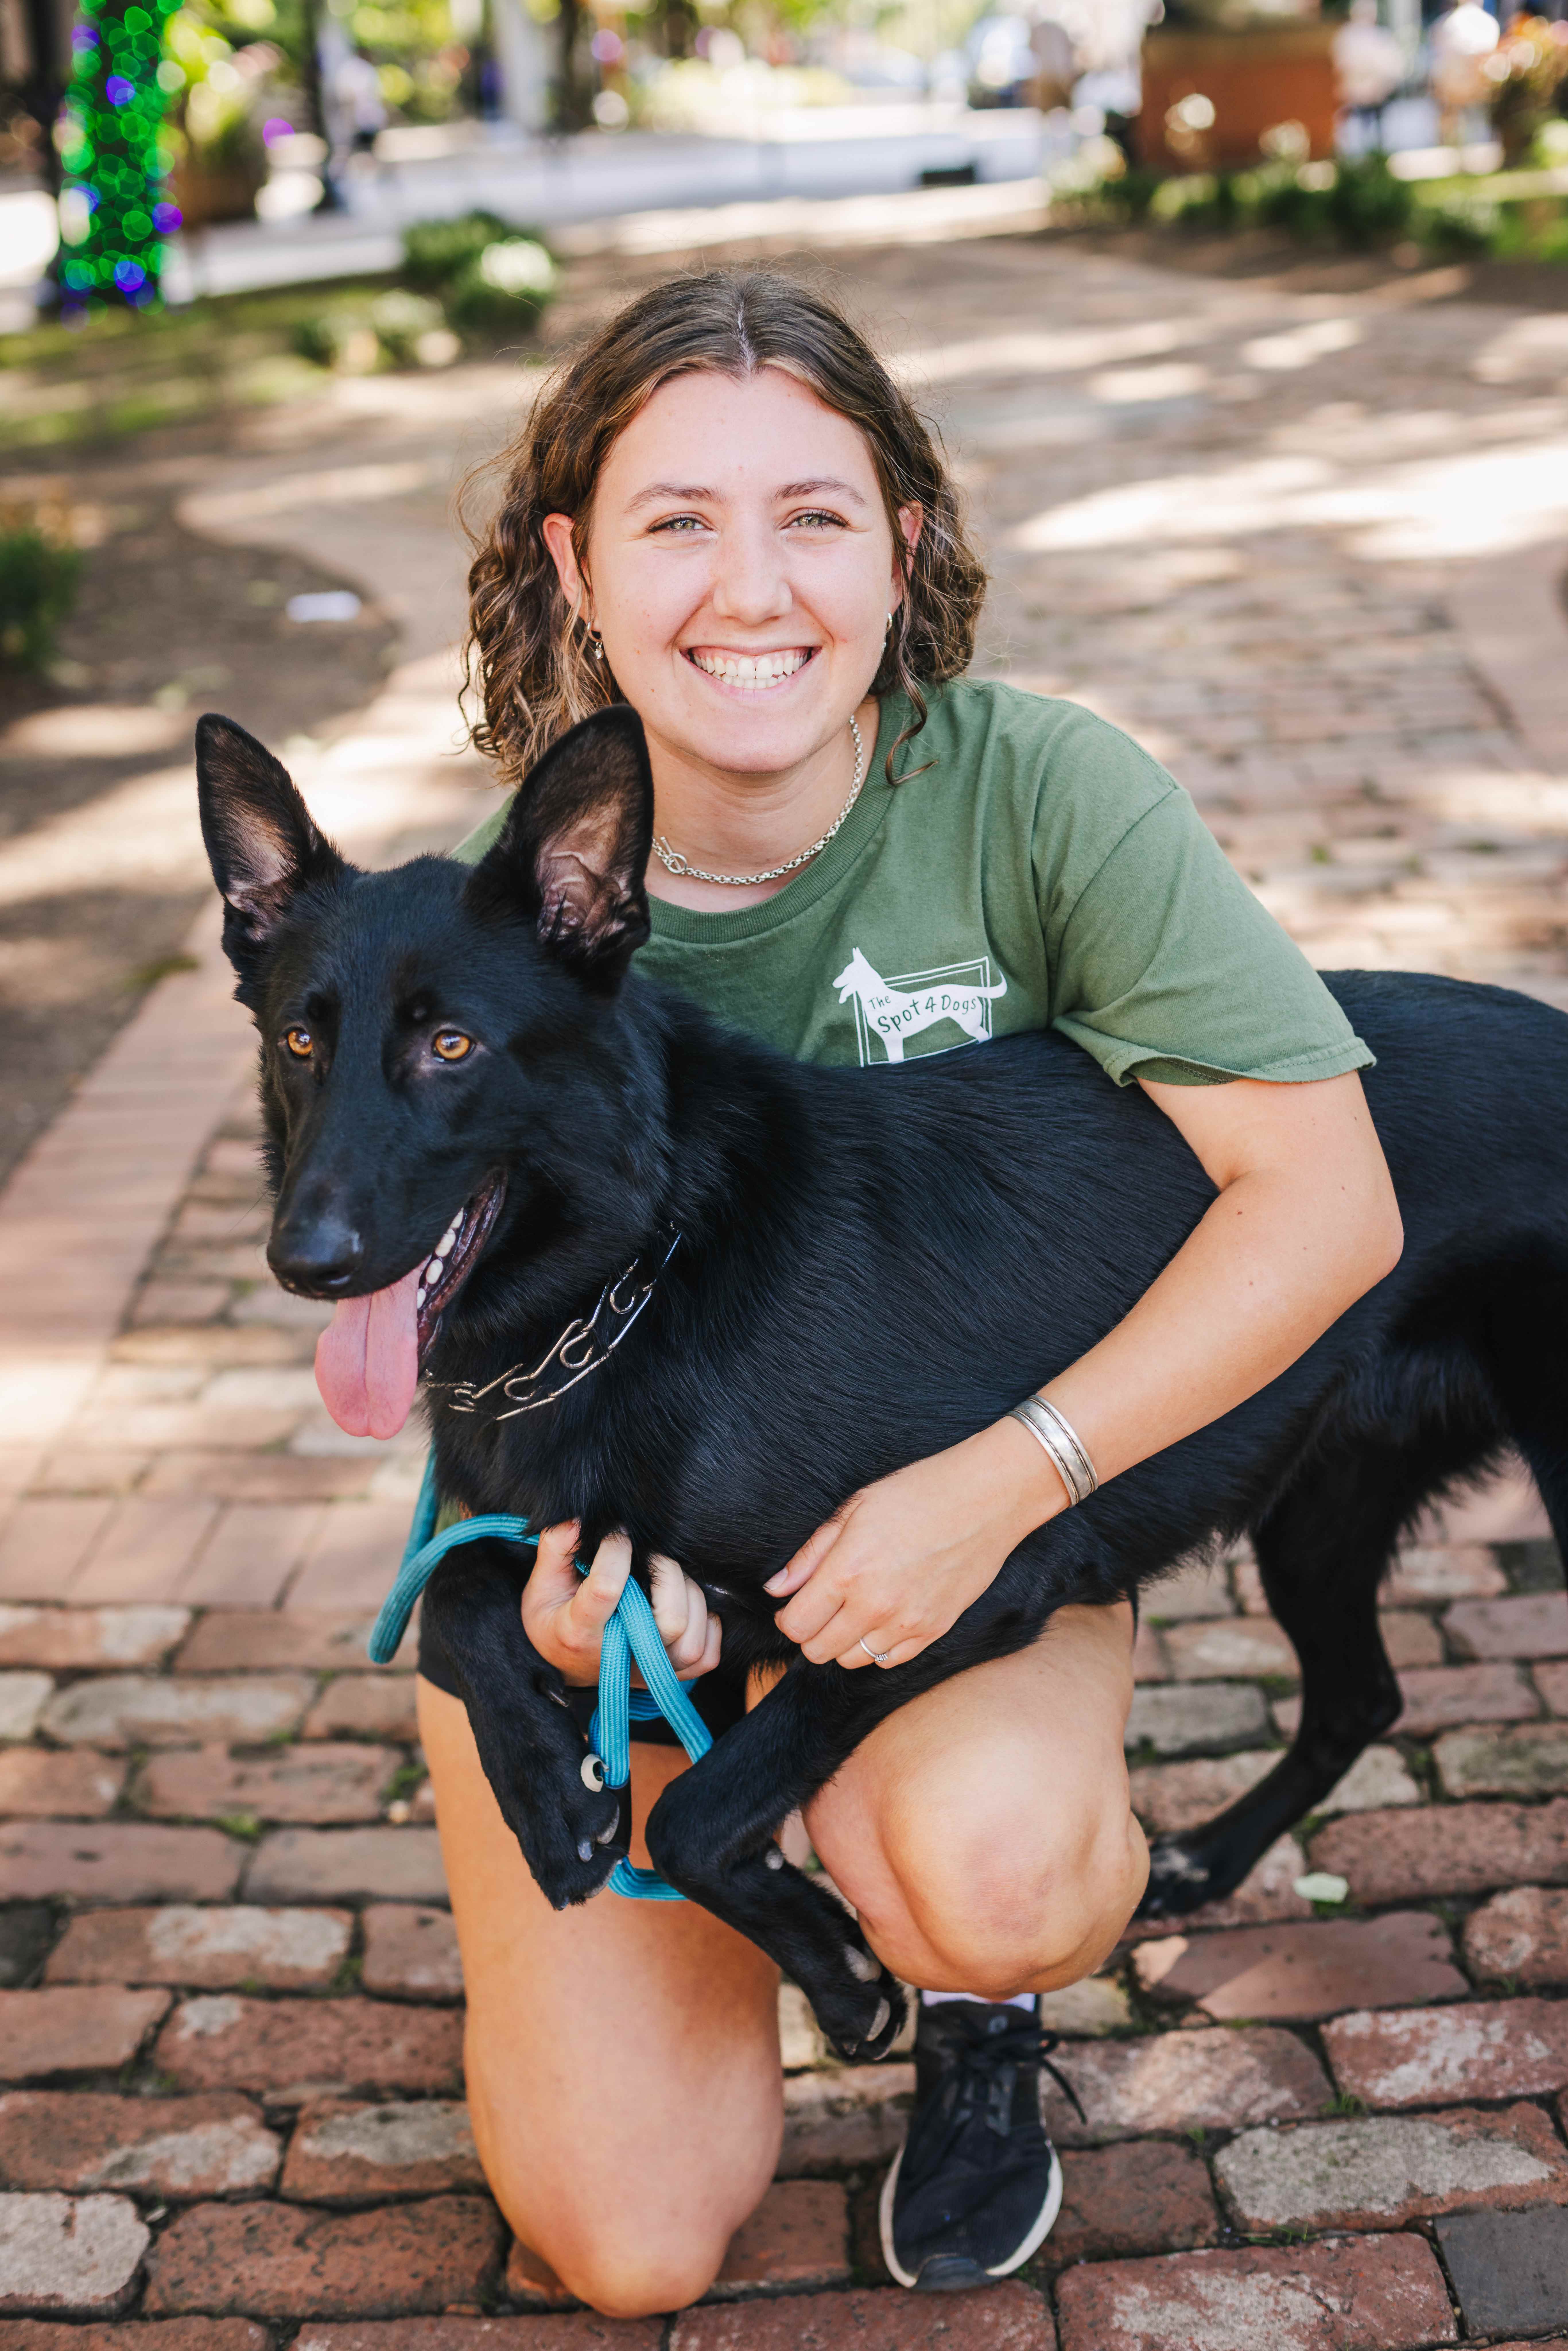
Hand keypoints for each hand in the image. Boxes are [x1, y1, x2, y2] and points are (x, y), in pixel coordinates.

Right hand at [521, 1524, 721, 1688]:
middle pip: (669, 1620)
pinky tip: (689, 1606)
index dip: (617, 1551)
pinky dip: (706, 1627)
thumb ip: (557, 1547)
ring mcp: (646, 1671)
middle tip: (652, 1555)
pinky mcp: (666, 1676)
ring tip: (670, 1579)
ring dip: (691, 1598)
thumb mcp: (542, 1583)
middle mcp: (617, 1656)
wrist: (563, 1662)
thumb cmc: (554, 1617)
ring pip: (691, 1642)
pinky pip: (705, 1658)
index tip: (616, 1533)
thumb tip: (581, 1519)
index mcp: (579, 1630)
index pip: (609, 1589)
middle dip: (668, 1573)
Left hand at [765, 1420, 1065, 1670]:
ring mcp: (907, 1622)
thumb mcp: (854, 1509)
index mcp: (847, 1570)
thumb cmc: (918, 1493)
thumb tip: (776, 1588)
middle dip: (811, 1633)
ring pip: (852, 1660)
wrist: (985, 1498)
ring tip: (855, 1610)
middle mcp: (874, 1604)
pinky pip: (889, 1659)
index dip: (788, 1618)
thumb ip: (810, 1555)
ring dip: (844, 1641)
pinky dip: (878, 1646)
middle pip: (819, 1651)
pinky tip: (883, 1617)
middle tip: (822, 1608)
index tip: (795, 1605)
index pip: (796, 1625)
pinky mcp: (934, 1630)